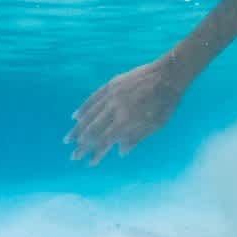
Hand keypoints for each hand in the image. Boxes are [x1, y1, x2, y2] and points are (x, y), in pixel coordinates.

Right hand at [68, 58, 185, 164]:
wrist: (168, 74)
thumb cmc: (165, 103)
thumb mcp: (156, 124)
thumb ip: (137, 138)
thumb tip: (121, 152)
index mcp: (128, 120)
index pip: (107, 140)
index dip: (97, 153)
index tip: (89, 162)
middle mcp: (116, 109)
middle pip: (94, 130)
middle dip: (82, 145)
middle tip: (73, 156)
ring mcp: (112, 95)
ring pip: (90, 114)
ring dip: (78, 129)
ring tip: (68, 140)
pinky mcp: (111, 85)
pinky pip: (93, 98)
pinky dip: (83, 108)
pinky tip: (75, 116)